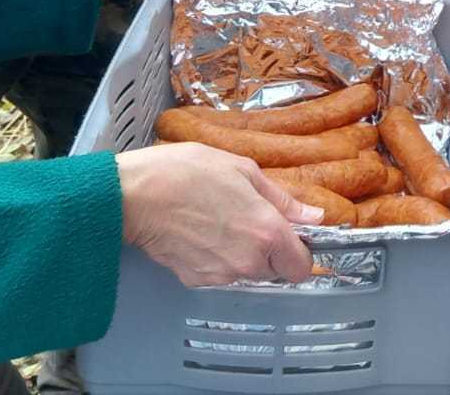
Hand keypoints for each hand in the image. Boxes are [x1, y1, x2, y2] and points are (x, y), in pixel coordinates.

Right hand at [117, 142, 320, 285]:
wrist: (135, 196)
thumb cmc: (187, 173)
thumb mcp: (243, 170)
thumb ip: (283, 199)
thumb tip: (314, 216)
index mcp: (266, 232)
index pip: (301, 267)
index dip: (300, 251)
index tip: (292, 236)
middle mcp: (248, 261)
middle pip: (275, 270)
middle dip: (271, 250)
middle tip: (251, 220)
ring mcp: (220, 275)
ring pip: (247, 272)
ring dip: (243, 253)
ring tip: (221, 220)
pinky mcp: (195, 280)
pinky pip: (220, 273)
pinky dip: (217, 258)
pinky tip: (201, 232)